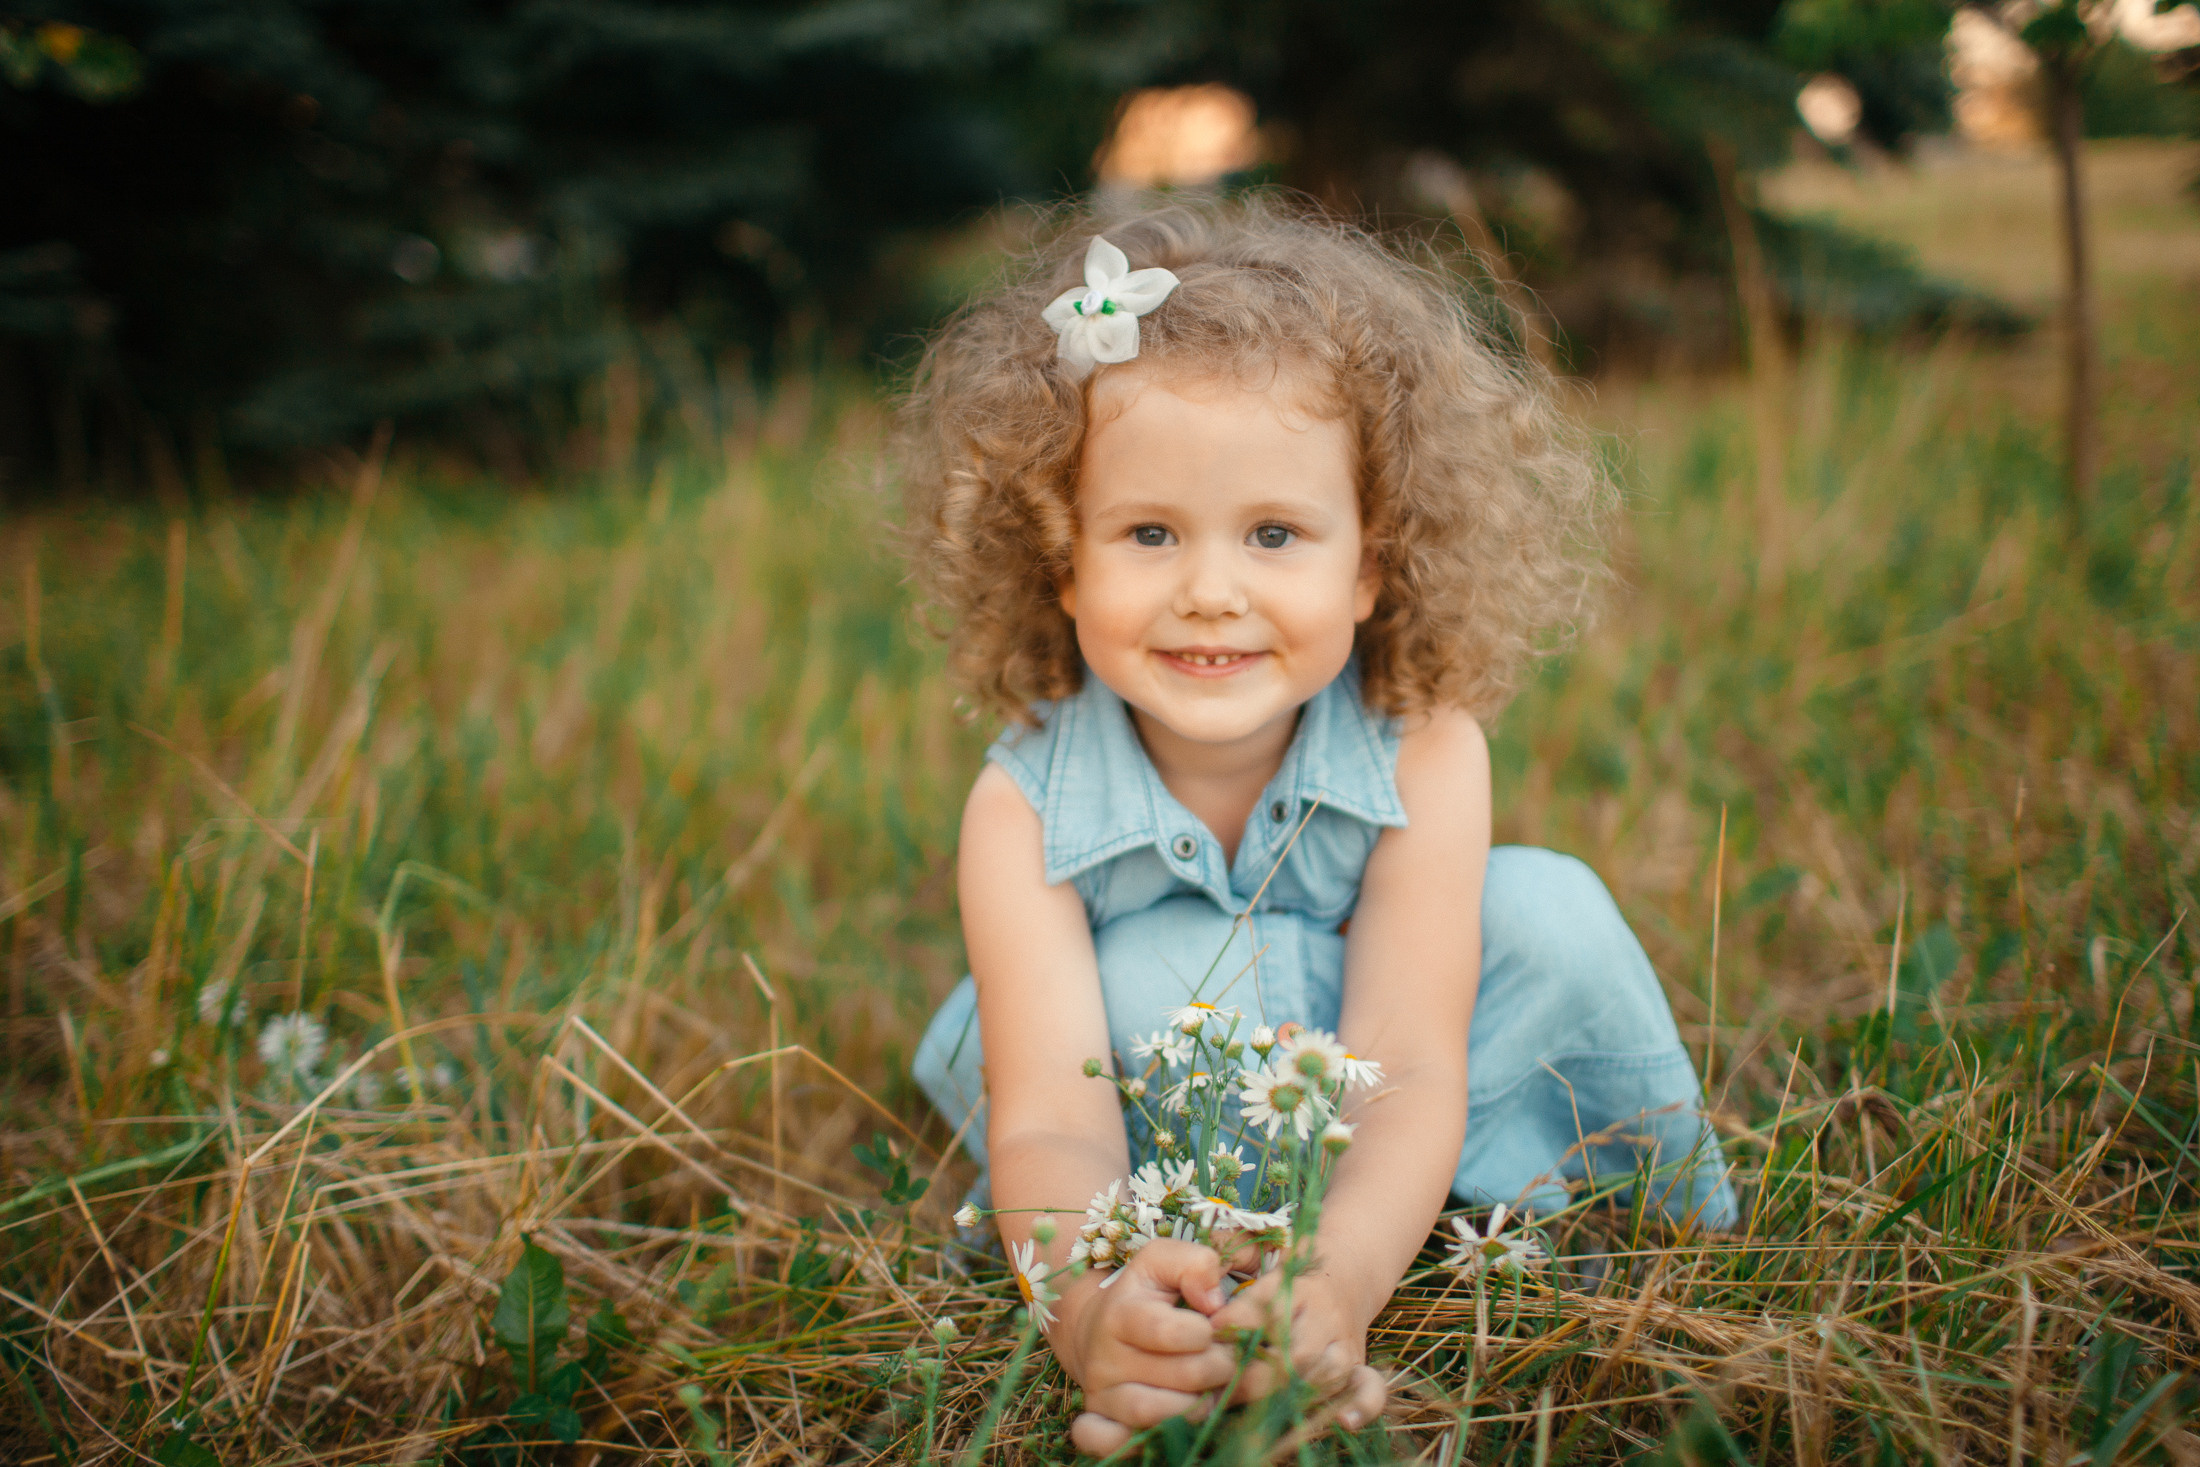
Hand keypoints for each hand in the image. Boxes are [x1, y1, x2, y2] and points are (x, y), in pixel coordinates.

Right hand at [1056, 1239, 1239, 1456]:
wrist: (1098, 1329)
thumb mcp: (1164, 1262)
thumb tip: (1214, 1300)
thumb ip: (1195, 1263)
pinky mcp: (1099, 1421)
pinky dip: (1134, 1439)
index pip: (1170, 1330)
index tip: (1214, 1326)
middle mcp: (1105, 1357)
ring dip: (1195, 1406)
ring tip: (1209, 1390)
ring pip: (1152, 1415)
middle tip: (1227, 1360)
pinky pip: (1106, 1442)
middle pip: (1177, 1376)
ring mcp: (1101, 1394)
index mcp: (1122, 1313)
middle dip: (1218, 1368)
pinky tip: (1167, 1423)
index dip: (1206, 1332)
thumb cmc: (1144, 1294)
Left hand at [1208, 1267, 1387, 1430]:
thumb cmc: (1296, 1273)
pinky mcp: (1358, 1366)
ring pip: (1322, 1376)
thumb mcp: (1266, 1266)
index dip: (1230, 1327)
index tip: (1205, 1336)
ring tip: (1249, 1413)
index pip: (1261, 1311)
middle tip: (1217, 1385)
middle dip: (1251, 1376)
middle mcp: (1324, 1318)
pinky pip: (1370, 1389)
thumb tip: (1212, 1325)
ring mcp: (1344, 1345)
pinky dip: (1361, 1406)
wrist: (1350, 1269)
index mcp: (1298, 1287)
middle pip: (1292, 1355)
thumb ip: (1238, 1287)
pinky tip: (1343, 1420)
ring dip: (1286, 1397)